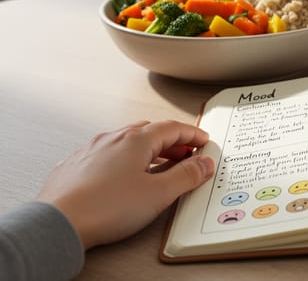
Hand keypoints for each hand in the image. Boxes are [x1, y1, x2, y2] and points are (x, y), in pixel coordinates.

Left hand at [36, 120, 213, 248]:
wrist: (57, 224)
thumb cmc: (103, 208)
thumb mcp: (159, 194)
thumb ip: (187, 176)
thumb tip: (204, 163)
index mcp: (136, 140)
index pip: (173, 128)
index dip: (192, 134)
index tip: (203, 141)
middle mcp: (112, 139)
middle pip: (150, 131)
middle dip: (172, 142)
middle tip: (186, 155)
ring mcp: (91, 151)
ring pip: (127, 142)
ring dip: (148, 150)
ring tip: (158, 167)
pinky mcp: (76, 166)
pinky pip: (107, 155)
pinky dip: (124, 160)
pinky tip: (124, 177)